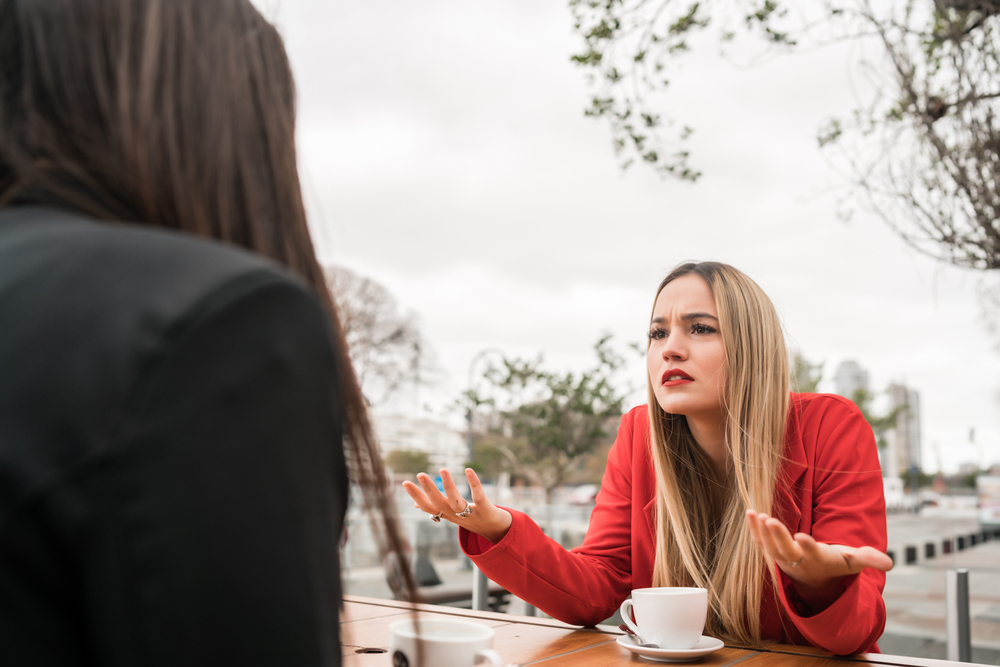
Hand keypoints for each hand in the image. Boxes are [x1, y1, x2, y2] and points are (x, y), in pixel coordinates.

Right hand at [401, 469, 512, 543]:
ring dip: (449, 487)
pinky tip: (469, 470)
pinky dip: (474, 484)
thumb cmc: (473, 520)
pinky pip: (479, 497)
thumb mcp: (452, 515)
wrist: (498, 533)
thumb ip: (435, 508)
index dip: (416, 496)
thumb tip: (415, 505)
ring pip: (457, 502)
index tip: (404, 482)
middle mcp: (457, 516)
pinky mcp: (486, 511)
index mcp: (448, 515)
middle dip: (429, 490)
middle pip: (440, 504)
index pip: (428, 506)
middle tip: (420, 474)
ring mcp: (471, 515)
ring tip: (443, 469)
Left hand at [745, 509, 892, 608]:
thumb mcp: (853, 562)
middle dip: (778, 537)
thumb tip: (890, 563)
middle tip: (770, 521)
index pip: (812, 554)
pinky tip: (750, 513)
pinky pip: (760, 541)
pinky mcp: (772, 551)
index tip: (802, 537)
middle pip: (785, 551)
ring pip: (769, 547)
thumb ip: (869, 559)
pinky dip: (754, 529)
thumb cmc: (835, 564)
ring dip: (762, 532)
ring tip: (758, 515)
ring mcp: (782, 557)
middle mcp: (798, 560)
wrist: (815, 580)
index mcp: (818, 560)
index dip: (807, 547)